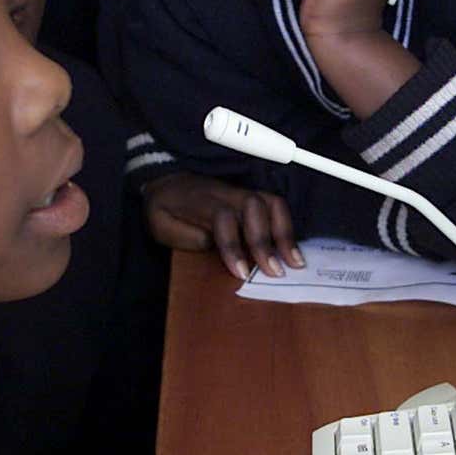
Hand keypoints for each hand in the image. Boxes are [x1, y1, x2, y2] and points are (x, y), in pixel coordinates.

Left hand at [142, 171, 304, 279]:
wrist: (169, 181)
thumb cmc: (164, 209)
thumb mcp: (160, 225)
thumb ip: (184, 236)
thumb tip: (211, 245)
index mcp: (200, 201)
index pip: (222, 218)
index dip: (233, 245)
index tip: (241, 273)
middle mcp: (226, 194)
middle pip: (253, 207)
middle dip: (265, 241)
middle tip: (275, 271)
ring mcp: (241, 192)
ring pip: (270, 203)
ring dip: (285, 233)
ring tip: (294, 262)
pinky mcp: (252, 195)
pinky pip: (276, 205)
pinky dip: (288, 226)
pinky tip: (293, 249)